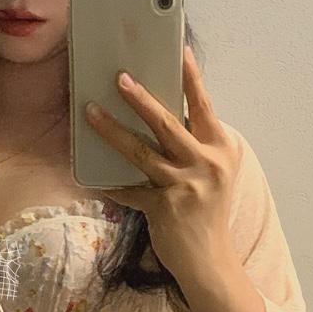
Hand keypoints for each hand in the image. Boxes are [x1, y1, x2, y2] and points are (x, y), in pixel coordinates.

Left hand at [84, 43, 240, 283]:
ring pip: (140, 151)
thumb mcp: (212, 172)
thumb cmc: (207, 210)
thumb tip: (158, 113)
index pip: (204, 106)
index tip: (178, 51)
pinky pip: (129, 189)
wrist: (210, 259)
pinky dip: (111, 184)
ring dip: (112, 130)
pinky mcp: (164, 208)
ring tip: (91, 111)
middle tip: (119, 77)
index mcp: (221, 150)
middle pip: (167, 123)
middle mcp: (206, 164)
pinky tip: (92, 177)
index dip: (192, 78)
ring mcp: (185, 186)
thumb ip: (194, 144)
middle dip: (140, 98)